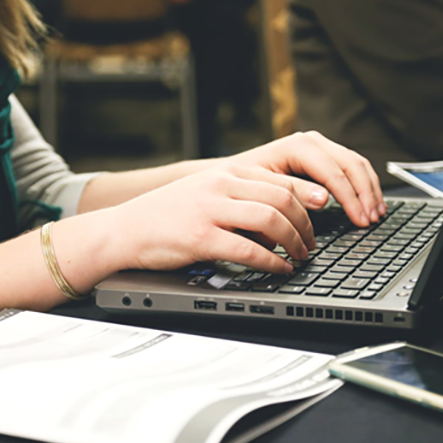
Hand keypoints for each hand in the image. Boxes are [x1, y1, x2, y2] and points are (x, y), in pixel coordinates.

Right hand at [109, 163, 323, 273]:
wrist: (124, 229)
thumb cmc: (166, 216)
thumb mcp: (205, 193)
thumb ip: (239, 198)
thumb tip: (279, 218)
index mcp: (225, 173)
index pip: (279, 181)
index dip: (306, 202)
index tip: (318, 218)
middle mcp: (221, 185)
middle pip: (282, 199)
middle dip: (305, 225)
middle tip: (311, 244)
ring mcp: (210, 210)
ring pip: (271, 220)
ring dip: (294, 242)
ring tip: (300, 257)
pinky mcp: (201, 237)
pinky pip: (249, 250)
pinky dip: (272, 261)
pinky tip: (280, 269)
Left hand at [230, 131, 385, 227]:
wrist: (230, 176)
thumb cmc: (242, 184)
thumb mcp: (263, 190)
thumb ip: (293, 193)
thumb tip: (324, 199)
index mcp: (297, 146)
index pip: (334, 172)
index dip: (351, 198)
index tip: (360, 220)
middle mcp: (311, 142)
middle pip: (351, 164)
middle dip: (365, 194)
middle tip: (372, 220)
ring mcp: (319, 147)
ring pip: (357, 164)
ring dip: (370, 190)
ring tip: (376, 214)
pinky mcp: (323, 157)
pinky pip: (352, 168)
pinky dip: (364, 186)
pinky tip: (370, 203)